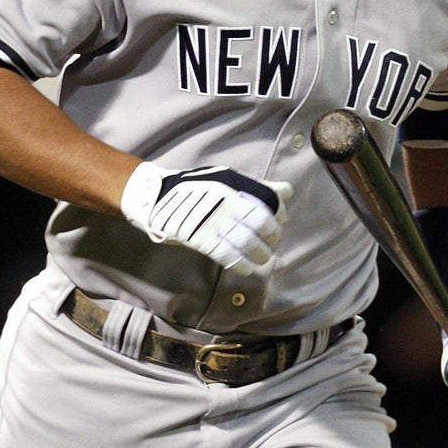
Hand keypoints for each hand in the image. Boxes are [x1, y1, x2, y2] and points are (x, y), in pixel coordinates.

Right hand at [121, 162, 291, 275]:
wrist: (161, 197)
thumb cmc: (200, 188)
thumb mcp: (228, 179)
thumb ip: (258, 187)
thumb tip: (287, 191)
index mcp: (235, 184)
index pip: (270, 201)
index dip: (279, 215)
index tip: (278, 223)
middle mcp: (228, 200)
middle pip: (263, 223)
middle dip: (271, 238)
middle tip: (269, 244)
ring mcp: (215, 219)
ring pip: (249, 242)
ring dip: (260, 255)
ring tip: (261, 259)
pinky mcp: (202, 238)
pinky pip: (229, 256)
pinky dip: (242, 265)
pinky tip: (246, 267)